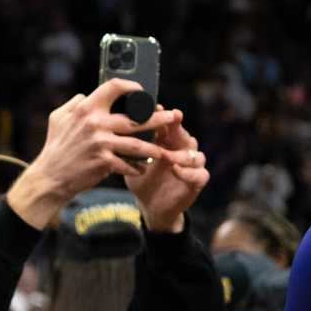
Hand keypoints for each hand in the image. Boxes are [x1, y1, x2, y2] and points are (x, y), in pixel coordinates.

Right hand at [5, 80, 195, 227]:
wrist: (50, 176)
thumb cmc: (55, 146)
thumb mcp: (58, 117)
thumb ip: (75, 104)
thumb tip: (87, 94)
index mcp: (86, 108)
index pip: (114, 87)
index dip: (132, 86)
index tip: (143, 91)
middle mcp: (95, 123)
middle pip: (135, 118)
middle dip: (158, 118)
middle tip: (172, 117)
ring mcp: (101, 143)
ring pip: (137, 144)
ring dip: (154, 147)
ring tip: (165, 149)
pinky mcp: (104, 162)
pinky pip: (128, 164)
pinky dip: (137, 167)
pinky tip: (143, 168)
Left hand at [129, 111, 208, 233]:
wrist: (150, 205)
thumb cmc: (142, 179)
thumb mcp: (133, 160)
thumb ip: (128, 144)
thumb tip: (110, 124)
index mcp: (168, 142)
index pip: (169, 124)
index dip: (165, 115)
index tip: (156, 105)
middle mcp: (182, 150)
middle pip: (185, 135)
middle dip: (178, 127)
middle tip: (173, 117)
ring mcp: (192, 166)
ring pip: (194, 155)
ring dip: (181, 154)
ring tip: (167, 156)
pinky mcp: (197, 181)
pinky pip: (200, 174)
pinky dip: (189, 172)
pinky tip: (176, 170)